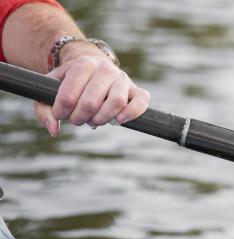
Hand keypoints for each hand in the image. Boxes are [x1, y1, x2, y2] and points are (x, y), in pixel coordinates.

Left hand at [34, 44, 149, 136]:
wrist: (92, 67)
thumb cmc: (70, 83)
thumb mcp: (51, 90)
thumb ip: (45, 110)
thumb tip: (54, 130)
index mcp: (82, 64)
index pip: (69, 97)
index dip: (61, 112)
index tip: (60, 114)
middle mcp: (104, 69)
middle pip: (91, 103)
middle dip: (79, 118)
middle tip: (77, 119)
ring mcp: (122, 78)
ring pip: (115, 103)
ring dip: (101, 119)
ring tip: (94, 120)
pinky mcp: (136, 89)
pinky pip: (141, 101)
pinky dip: (132, 112)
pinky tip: (119, 120)